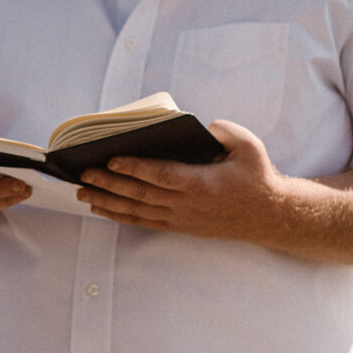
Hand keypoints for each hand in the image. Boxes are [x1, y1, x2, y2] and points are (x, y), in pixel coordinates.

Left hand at [76, 120, 293, 242]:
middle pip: (142, 194)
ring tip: (83, 192)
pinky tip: (102, 208)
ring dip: (108, 201)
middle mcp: (187, 204)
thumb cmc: (257, 177)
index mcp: (202, 183)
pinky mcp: (179, 226)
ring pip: (138, 211)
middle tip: (84, 174)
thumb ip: (224, 132)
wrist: (269, 215)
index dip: (135, 169)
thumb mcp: (249, 146)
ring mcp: (181, 218)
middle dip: (110, 184)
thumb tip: (202, 126)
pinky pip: (144, 222)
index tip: (112, 160)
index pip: (162, 175)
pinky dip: (120, 215)